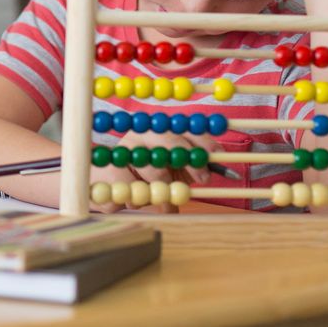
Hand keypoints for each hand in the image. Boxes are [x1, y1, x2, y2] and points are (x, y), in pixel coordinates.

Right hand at [88, 132, 221, 212]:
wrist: (110, 183)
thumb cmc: (148, 176)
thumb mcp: (173, 170)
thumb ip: (191, 166)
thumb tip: (217, 171)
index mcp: (161, 128)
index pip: (185, 128)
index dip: (204, 142)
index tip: (217, 156)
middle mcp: (143, 131)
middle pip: (171, 140)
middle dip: (191, 159)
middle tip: (203, 177)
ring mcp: (126, 147)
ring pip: (156, 169)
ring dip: (164, 187)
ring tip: (161, 196)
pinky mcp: (112, 167)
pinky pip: (139, 187)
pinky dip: (144, 198)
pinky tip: (139, 197)